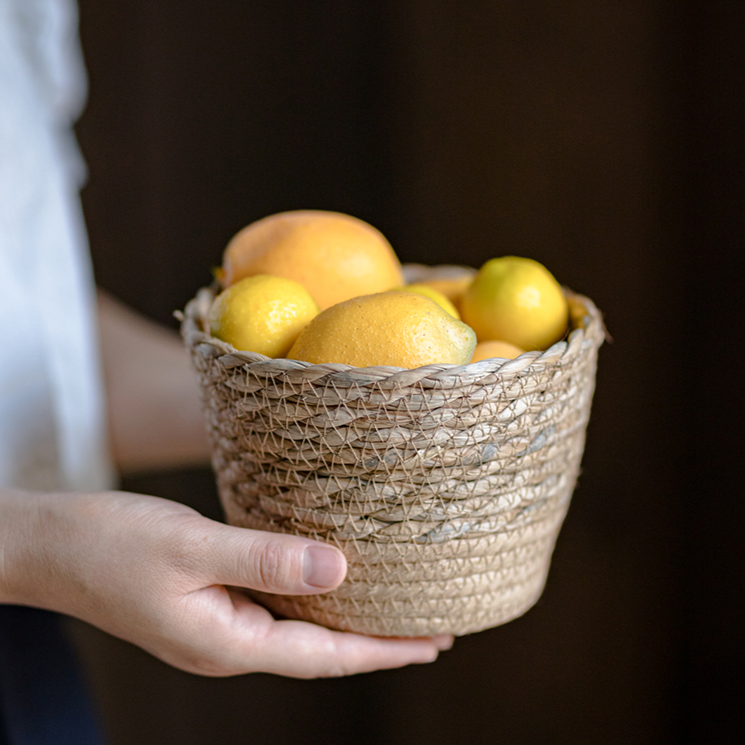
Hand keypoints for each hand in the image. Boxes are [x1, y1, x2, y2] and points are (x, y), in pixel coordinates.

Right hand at [1, 489, 451, 677]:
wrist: (52, 544)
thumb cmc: (111, 544)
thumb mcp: (191, 549)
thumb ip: (264, 561)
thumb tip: (337, 572)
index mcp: (227, 642)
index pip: (324, 658)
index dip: (382, 652)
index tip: (433, 643)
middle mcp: (229, 642)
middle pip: (319, 650)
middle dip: (376, 643)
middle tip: (432, 628)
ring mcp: (218, 624)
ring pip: (298, 629)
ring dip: (346, 621)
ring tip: (394, 608)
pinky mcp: (209, 601)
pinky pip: (274, 606)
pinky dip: (311, 598)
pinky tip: (329, 581)